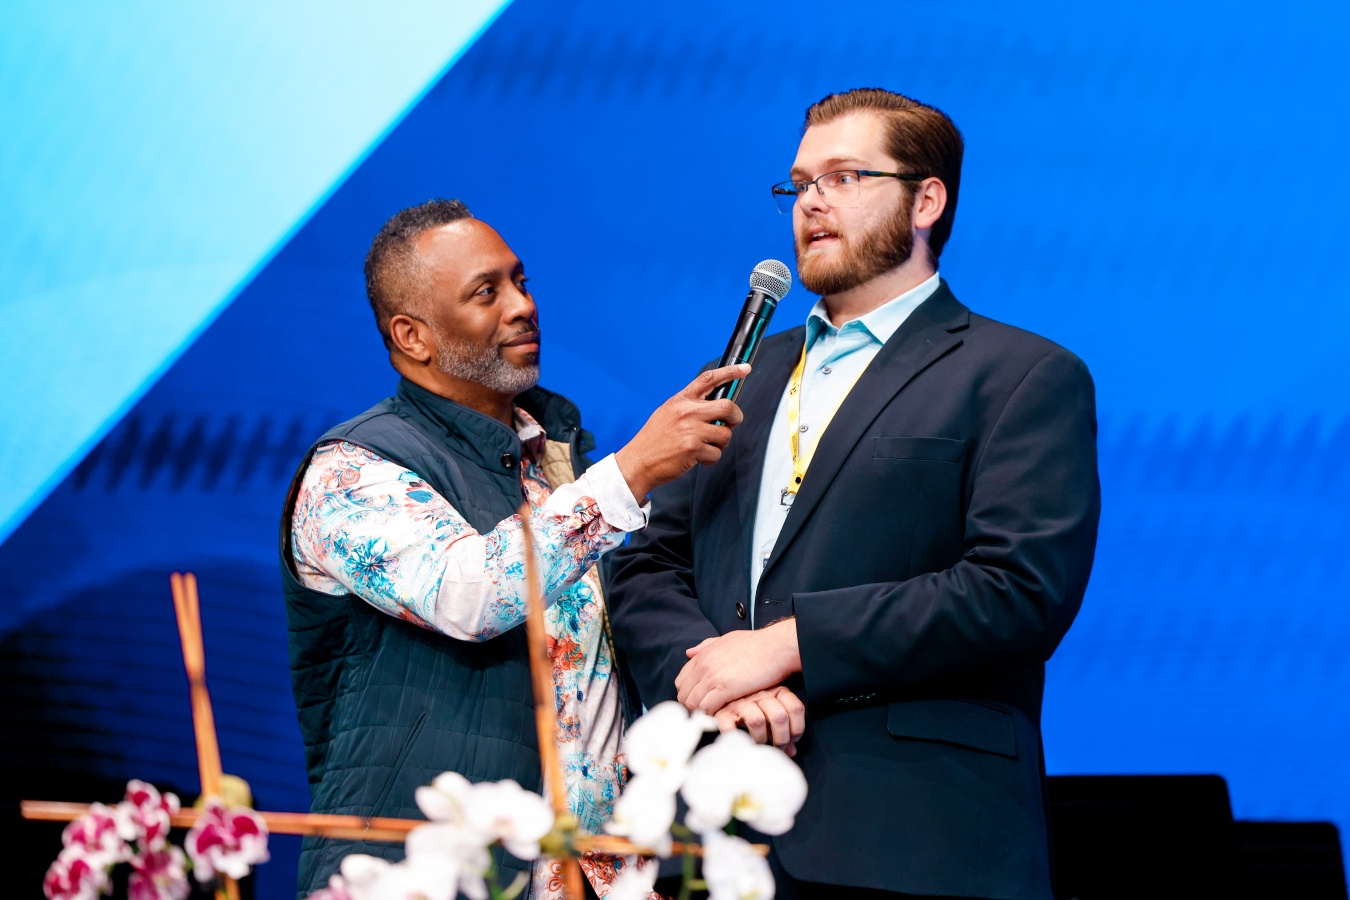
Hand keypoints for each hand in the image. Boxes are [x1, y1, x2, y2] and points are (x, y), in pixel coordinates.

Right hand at [614, 364, 748, 501]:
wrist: (638, 462)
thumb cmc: (654, 439)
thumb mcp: (668, 412)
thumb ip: (689, 406)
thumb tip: (715, 406)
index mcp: (681, 400)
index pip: (709, 379)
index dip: (730, 372)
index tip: (745, 369)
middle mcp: (687, 412)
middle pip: (728, 407)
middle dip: (735, 417)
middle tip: (730, 424)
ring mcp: (691, 430)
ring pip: (725, 434)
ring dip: (720, 444)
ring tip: (704, 446)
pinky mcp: (693, 449)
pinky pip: (716, 453)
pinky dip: (710, 458)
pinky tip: (697, 458)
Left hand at [675, 618, 800, 713]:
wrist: (777, 646)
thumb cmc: (757, 644)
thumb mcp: (727, 639)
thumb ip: (706, 646)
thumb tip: (689, 653)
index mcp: (703, 654)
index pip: (681, 681)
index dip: (689, 694)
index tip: (700, 701)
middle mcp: (703, 665)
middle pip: (684, 695)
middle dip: (693, 706)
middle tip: (706, 713)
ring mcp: (713, 676)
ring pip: (692, 703)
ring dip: (701, 713)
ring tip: (715, 716)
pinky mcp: (726, 688)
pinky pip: (707, 708)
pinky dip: (711, 715)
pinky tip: (722, 715)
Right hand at [713, 686, 806, 756]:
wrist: (723, 693)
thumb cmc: (752, 706)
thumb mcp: (771, 712)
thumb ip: (783, 730)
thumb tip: (792, 751)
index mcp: (775, 691)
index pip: (795, 708)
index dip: (797, 728)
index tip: (793, 739)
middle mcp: (760, 695)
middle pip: (779, 716)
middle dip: (781, 738)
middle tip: (778, 746)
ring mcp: (741, 703)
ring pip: (757, 721)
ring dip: (760, 738)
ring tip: (760, 744)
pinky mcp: (723, 712)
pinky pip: (730, 726)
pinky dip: (736, 737)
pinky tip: (741, 742)